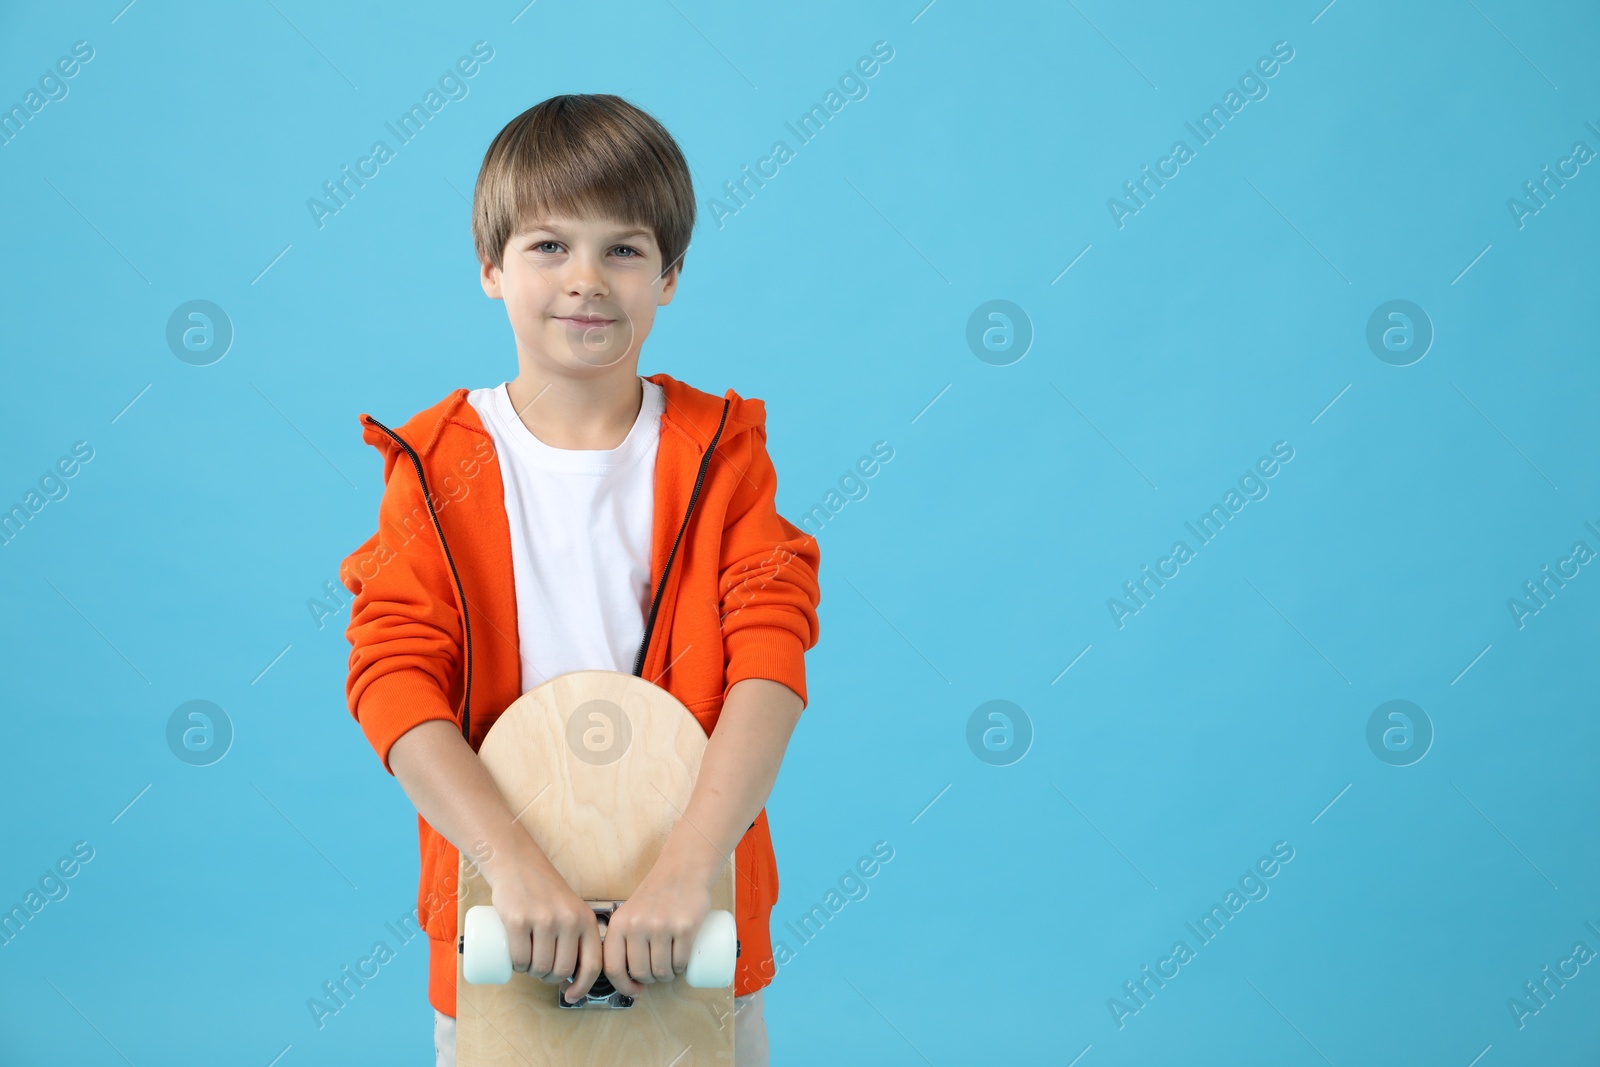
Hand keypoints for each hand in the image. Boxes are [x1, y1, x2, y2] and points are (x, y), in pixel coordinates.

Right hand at [485, 858, 603, 1004]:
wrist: (518, 865)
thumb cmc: (545, 892)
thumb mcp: (572, 910)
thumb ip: (578, 938)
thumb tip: (573, 980)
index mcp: (586, 920)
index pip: (592, 964)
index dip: (583, 987)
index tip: (571, 996)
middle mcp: (569, 920)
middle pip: (562, 970)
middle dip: (549, 978)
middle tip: (540, 969)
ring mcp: (544, 919)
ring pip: (540, 967)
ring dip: (531, 973)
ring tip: (528, 963)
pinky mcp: (519, 920)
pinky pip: (520, 958)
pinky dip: (518, 966)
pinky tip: (517, 961)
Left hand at [602, 863, 713, 997]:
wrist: (683, 870)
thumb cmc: (656, 894)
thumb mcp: (629, 913)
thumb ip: (622, 938)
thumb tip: (624, 976)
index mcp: (619, 923)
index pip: (613, 968)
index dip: (623, 986)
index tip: (634, 990)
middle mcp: (637, 925)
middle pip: (641, 972)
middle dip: (651, 980)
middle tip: (658, 973)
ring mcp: (661, 926)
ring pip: (661, 971)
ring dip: (667, 976)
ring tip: (671, 967)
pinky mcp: (685, 927)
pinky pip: (680, 962)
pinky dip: (681, 968)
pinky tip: (681, 962)